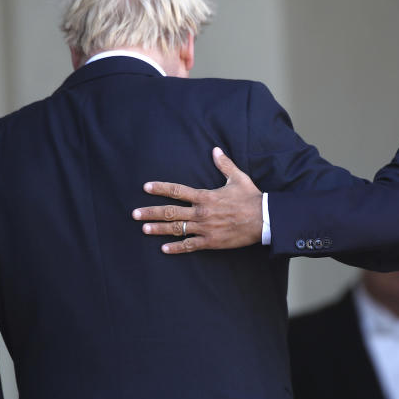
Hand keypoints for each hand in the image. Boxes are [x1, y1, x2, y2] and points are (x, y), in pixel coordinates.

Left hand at [132, 147, 262, 253]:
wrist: (264, 219)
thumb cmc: (251, 198)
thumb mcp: (238, 178)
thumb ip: (224, 165)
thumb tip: (215, 150)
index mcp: (205, 196)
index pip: (177, 191)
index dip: (160, 188)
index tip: (146, 187)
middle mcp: (201, 212)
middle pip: (170, 212)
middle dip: (151, 212)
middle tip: (135, 214)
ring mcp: (205, 228)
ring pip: (176, 229)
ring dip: (158, 229)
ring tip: (144, 229)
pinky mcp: (211, 241)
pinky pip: (190, 245)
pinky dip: (176, 248)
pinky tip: (164, 249)